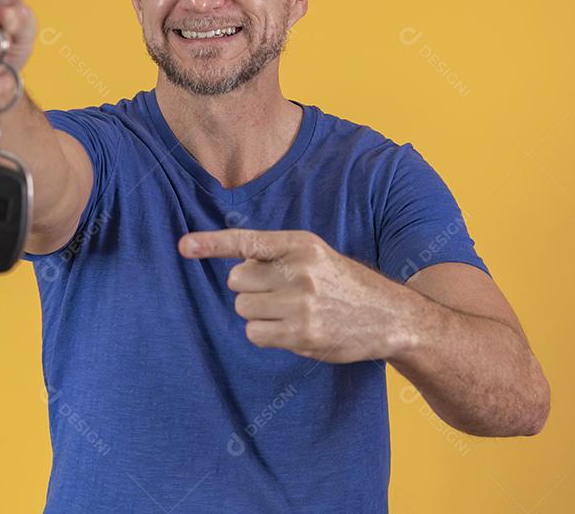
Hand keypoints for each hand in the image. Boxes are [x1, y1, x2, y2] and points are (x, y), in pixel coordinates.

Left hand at [178, 229, 412, 363]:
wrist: (390, 317)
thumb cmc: (344, 285)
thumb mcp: (316, 255)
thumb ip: (277, 256)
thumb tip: (235, 265)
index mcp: (301, 244)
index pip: (247, 241)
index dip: (211, 243)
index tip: (184, 246)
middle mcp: (300, 270)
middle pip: (237, 280)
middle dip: (250, 289)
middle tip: (279, 294)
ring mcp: (301, 303)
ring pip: (243, 308)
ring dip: (258, 313)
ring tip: (290, 312)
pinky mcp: (302, 334)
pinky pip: (255, 334)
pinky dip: (265, 334)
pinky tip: (291, 331)